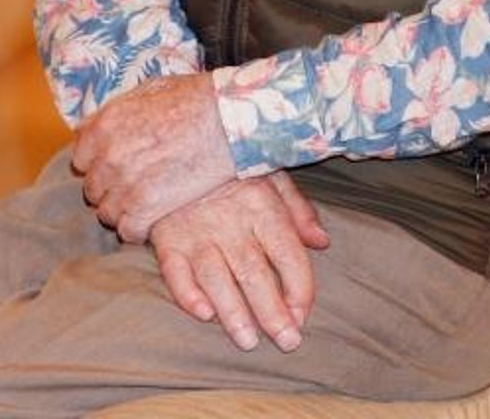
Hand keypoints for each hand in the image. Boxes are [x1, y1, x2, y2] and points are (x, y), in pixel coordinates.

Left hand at [73, 72, 236, 241]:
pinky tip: (154, 216)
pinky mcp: (145, 209)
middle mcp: (107, 156)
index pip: (80, 156)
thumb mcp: (147, 91)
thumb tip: (98, 124)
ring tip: (146, 200)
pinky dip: (139, 228)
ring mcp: (124, 185)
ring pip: (106, 212)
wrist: (225, 121)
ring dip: (123, 209)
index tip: (116, 162)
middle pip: (92, 187)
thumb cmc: (193, 100)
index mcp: (103, 125)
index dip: (98, 160)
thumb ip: (116, 112)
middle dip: (111, 186)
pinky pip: (128, 230)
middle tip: (135, 182)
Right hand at [150, 172, 329, 352]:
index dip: (299, 287)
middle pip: (254, 273)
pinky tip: (203, 314)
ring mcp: (197, 231)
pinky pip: (175, 272)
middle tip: (287, 341)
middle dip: (272, 312)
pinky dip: (187, 295)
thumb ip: (297, 209)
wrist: (175, 148)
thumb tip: (321, 242)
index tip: (303, 315)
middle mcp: (231, 221)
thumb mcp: (271, 173)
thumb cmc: (231, 167)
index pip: (287, 253)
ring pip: (216, 278)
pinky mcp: (168, 238)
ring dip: (233, 313)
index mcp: (262, 205)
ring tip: (249, 341)